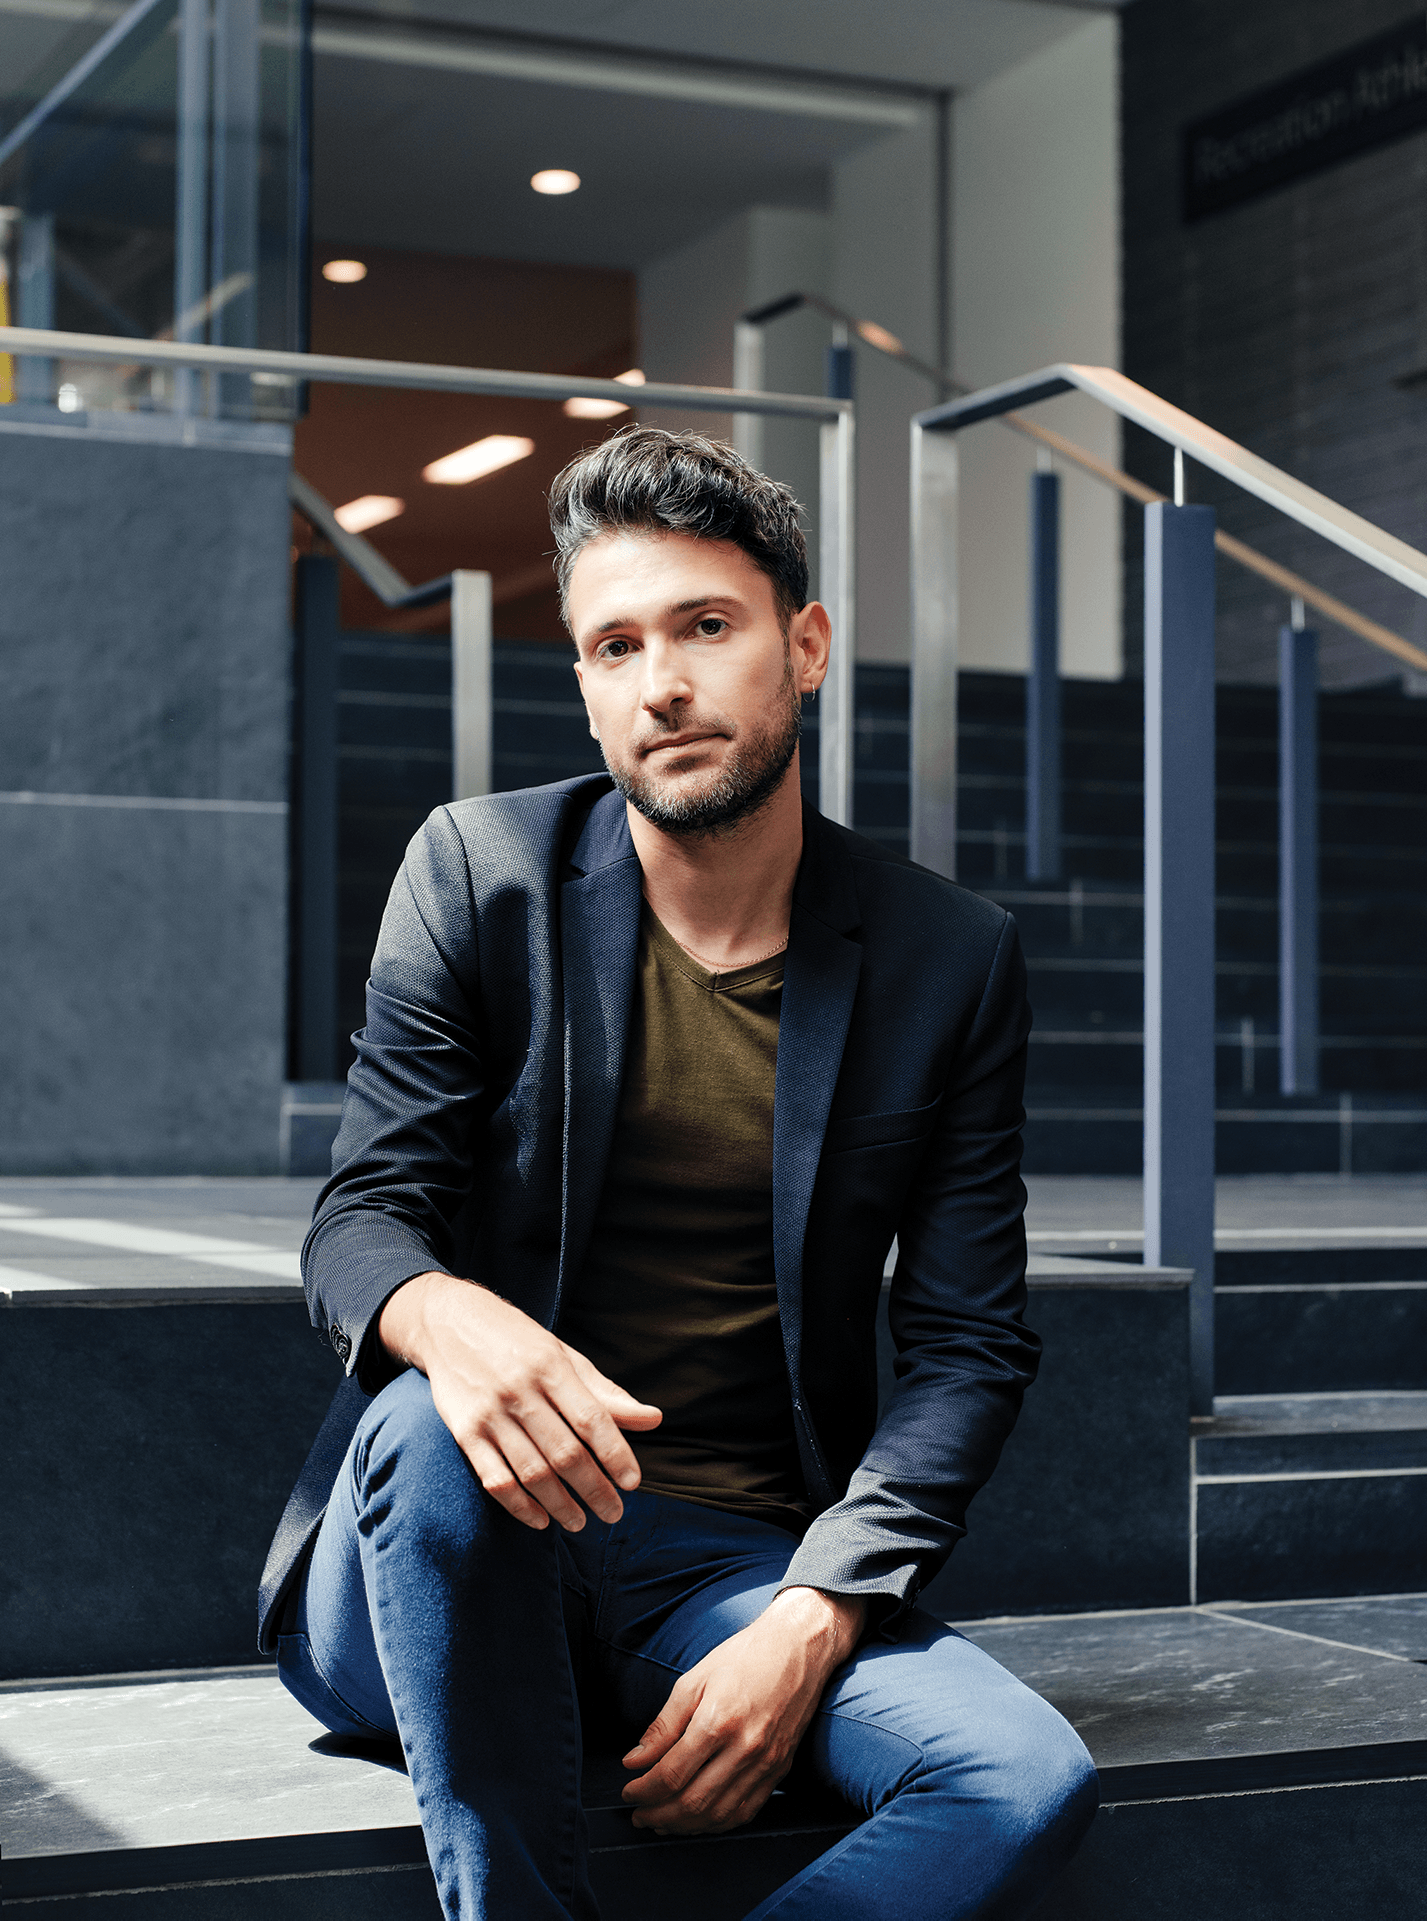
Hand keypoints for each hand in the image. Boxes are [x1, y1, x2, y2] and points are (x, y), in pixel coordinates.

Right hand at [378, 1272, 661, 1531]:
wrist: (448, 1321)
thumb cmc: (517, 1340)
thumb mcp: (564, 1355)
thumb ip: (605, 1392)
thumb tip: (653, 1419)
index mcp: (551, 1366)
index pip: (592, 1419)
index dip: (615, 1454)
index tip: (632, 1482)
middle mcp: (520, 1390)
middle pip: (565, 1452)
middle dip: (594, 1489)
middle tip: (613, 1513)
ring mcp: (489, 1412)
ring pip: (532, 1472)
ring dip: (560, 1505)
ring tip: (580, 1522)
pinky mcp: (464, 1431)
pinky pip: (494, 1478)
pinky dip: (519, 1506)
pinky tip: (539, 1520)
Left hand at [621, 1587, 866, 1835]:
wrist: (798, 1647)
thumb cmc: (745, 1657)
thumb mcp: (694, 1680)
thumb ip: (663, 1725)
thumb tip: (635, 1760)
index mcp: (717, 1721)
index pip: (671, 1774)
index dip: (643, 1790)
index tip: (628, 1791)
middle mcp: (744, 1748)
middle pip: (693, 1802)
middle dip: (658, 1814)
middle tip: (638, 1813)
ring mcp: (765, 1763)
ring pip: (719, 1815)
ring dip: (685, 1826)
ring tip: (662, 1820)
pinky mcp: (780, 1769)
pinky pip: (746, 1811)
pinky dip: (717, 1823)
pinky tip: (699, 1818)